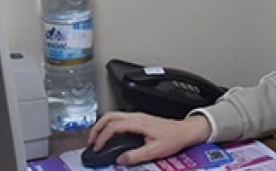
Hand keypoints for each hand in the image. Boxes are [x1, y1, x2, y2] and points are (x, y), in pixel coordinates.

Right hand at [87, 111, 210, 166]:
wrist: (185, 131)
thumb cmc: (173, 138)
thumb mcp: (155, 151)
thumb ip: (136, 156)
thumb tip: (120, 159)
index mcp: (139, 122)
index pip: (114, 126)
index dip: (102, 137)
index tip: (97, 147)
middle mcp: (137, 117)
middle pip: (110, 116)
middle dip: (97, 127)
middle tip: (90, 141)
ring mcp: (138, 117)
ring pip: (114, 115)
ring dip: (102, 125)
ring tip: (96, 138)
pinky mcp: (140, 120)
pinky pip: (120, 119)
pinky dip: (110, 125)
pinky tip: (109, 135)